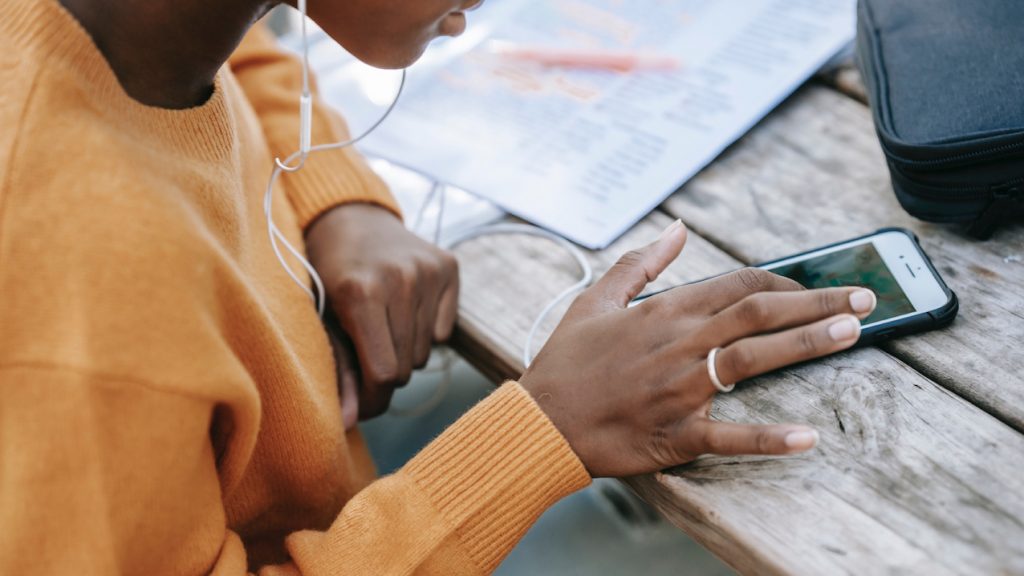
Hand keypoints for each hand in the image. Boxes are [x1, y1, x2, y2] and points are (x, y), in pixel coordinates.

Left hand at [306, 203, 459, 419]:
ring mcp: (428, 271)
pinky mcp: (448, 266)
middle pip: (405, 368)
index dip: (372, 399)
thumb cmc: (326, 274)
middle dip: (385, 374)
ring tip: (382, 326)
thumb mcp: (322, 320)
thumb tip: (349, 424)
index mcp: (361, 293)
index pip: (382, 374)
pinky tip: (404, 308)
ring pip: (424, 354)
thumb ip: (339, 372)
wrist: (348, 217)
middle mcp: (400, 279)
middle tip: (365, 354)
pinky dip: (425, 331)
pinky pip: (443, 332)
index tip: (362, 403)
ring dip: (403, 352)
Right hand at [520, 220, 876, 477]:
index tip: (814, 287)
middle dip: (816, 303)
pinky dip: (767, 438)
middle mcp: (677, 345)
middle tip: (864, 298)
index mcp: (662, 312)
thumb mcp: (595, 299)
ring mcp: (679, 390)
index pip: (737, 285)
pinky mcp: (674, 434)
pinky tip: (806, 437)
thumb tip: (678, 229)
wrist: (539, 420)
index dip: (783, 283)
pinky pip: (728, 436)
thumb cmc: (566, 361)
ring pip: (752, 360)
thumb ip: (640, 262)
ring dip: (806, 344)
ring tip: (853, 332)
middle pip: (757, 314)